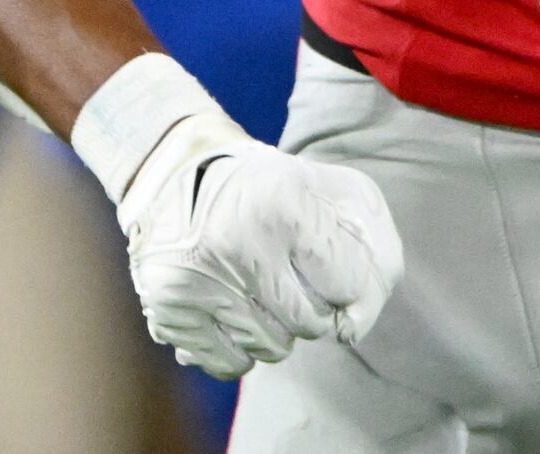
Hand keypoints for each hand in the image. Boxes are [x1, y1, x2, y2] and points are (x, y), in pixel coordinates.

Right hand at [105, 75, 401, 378]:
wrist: (174, 174)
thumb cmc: (269, 188)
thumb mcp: (328, 188)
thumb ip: (371, 244)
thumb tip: (360, 321)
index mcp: (282, 204)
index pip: (349, 283)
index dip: (355, 286)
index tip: (340, 273)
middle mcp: (235, 243)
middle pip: (311, 323)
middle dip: (315, 308)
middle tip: (294, 276)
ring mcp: (197, 282)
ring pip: (273, 348)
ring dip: (278, 329)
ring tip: (261, 289)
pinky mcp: (168, 311)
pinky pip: (230, 364)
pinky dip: (240, 348)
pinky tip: (233, 311)